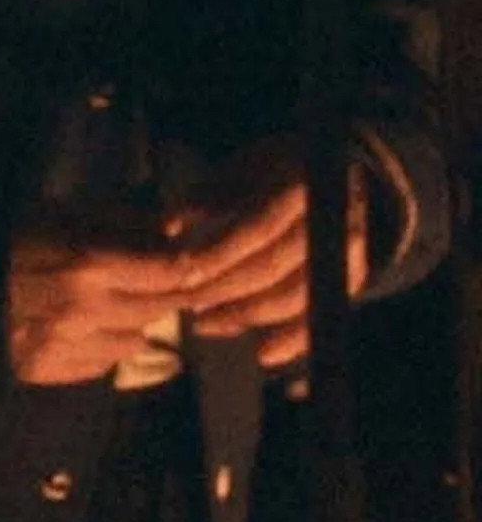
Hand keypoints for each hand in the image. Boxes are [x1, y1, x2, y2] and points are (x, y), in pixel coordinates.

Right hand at [5, 209, 207, 384]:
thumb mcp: (53, 214)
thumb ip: (114, 222)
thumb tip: (168, 227)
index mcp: (89, 263)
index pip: (172, 270)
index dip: (184, 264)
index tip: (182, 259)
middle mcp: (90, 309)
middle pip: (162, 308)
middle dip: (164, 293)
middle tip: (153, 281)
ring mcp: (73, 345)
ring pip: (138, 340)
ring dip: (133, 322)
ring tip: (111, 308)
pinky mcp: (55, 371)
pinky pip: (105, 364)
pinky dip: (103, 346)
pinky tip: (81, 330)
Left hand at [168, 141, 369, 371]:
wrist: (337, 174)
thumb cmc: (274, 169)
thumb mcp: (244, 167)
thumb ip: (211, 194)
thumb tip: (169, 224)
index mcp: (301, 186)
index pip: (258, 226)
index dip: (219, 252)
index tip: (183, 271)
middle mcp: (332, 221)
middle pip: (274, 267)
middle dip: (224, 289)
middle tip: (185, 301)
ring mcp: (348, 253)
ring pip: (295, 296)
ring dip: (246, 315)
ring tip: (203, 323)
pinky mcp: (352, 278)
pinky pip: (323, 315)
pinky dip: (295, 340)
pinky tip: (264, 355)